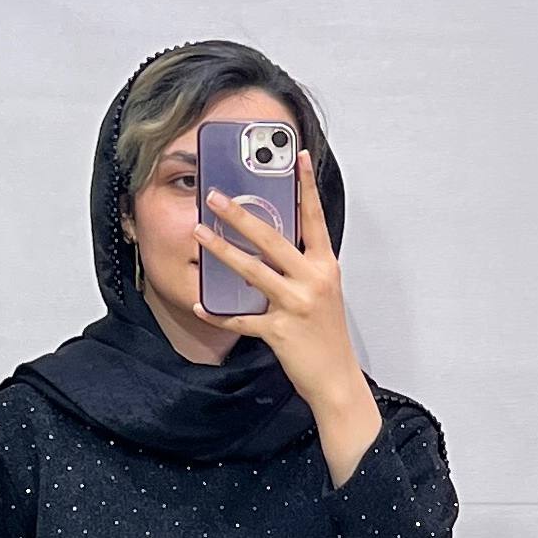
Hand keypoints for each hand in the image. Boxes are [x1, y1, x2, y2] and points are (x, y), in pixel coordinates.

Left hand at [192, 149, 361, 407]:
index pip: (315, 219)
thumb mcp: (324, 293)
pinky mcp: (279, 331)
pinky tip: (201, 304)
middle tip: (217, 197)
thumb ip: (302, 267)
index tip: (297, 157)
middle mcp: (312, 281)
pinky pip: (241, 318)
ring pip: (252, 271)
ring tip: (200, 233)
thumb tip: (271, 246)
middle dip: (241, 215)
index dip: (306, 186)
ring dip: (221, 250)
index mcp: (325, 267)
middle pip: (272, 239)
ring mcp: (295, 305)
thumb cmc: (327, 336)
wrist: (336, 379)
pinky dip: (218, 313)